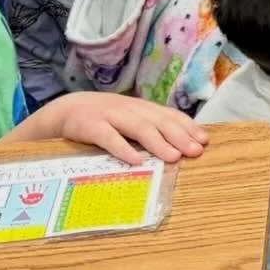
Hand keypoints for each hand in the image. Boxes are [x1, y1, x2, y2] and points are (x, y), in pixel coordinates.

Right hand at [51, 93, 209, 165]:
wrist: (65, 109)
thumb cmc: (102, 118)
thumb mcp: (127, 119)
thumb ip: (147, 128)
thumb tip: (176, 145)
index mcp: (142, 108)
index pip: (170, 115)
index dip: (188, 127)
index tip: (204, 140)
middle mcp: (131, 109)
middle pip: (159, 121)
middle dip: (180, 136)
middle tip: (196, 151)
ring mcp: (111, 116)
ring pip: (139, 128)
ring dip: (158, 142)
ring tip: (174, 156)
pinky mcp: (91, 126)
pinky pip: (109, 138)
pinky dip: (123, 149)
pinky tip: (136, 161)